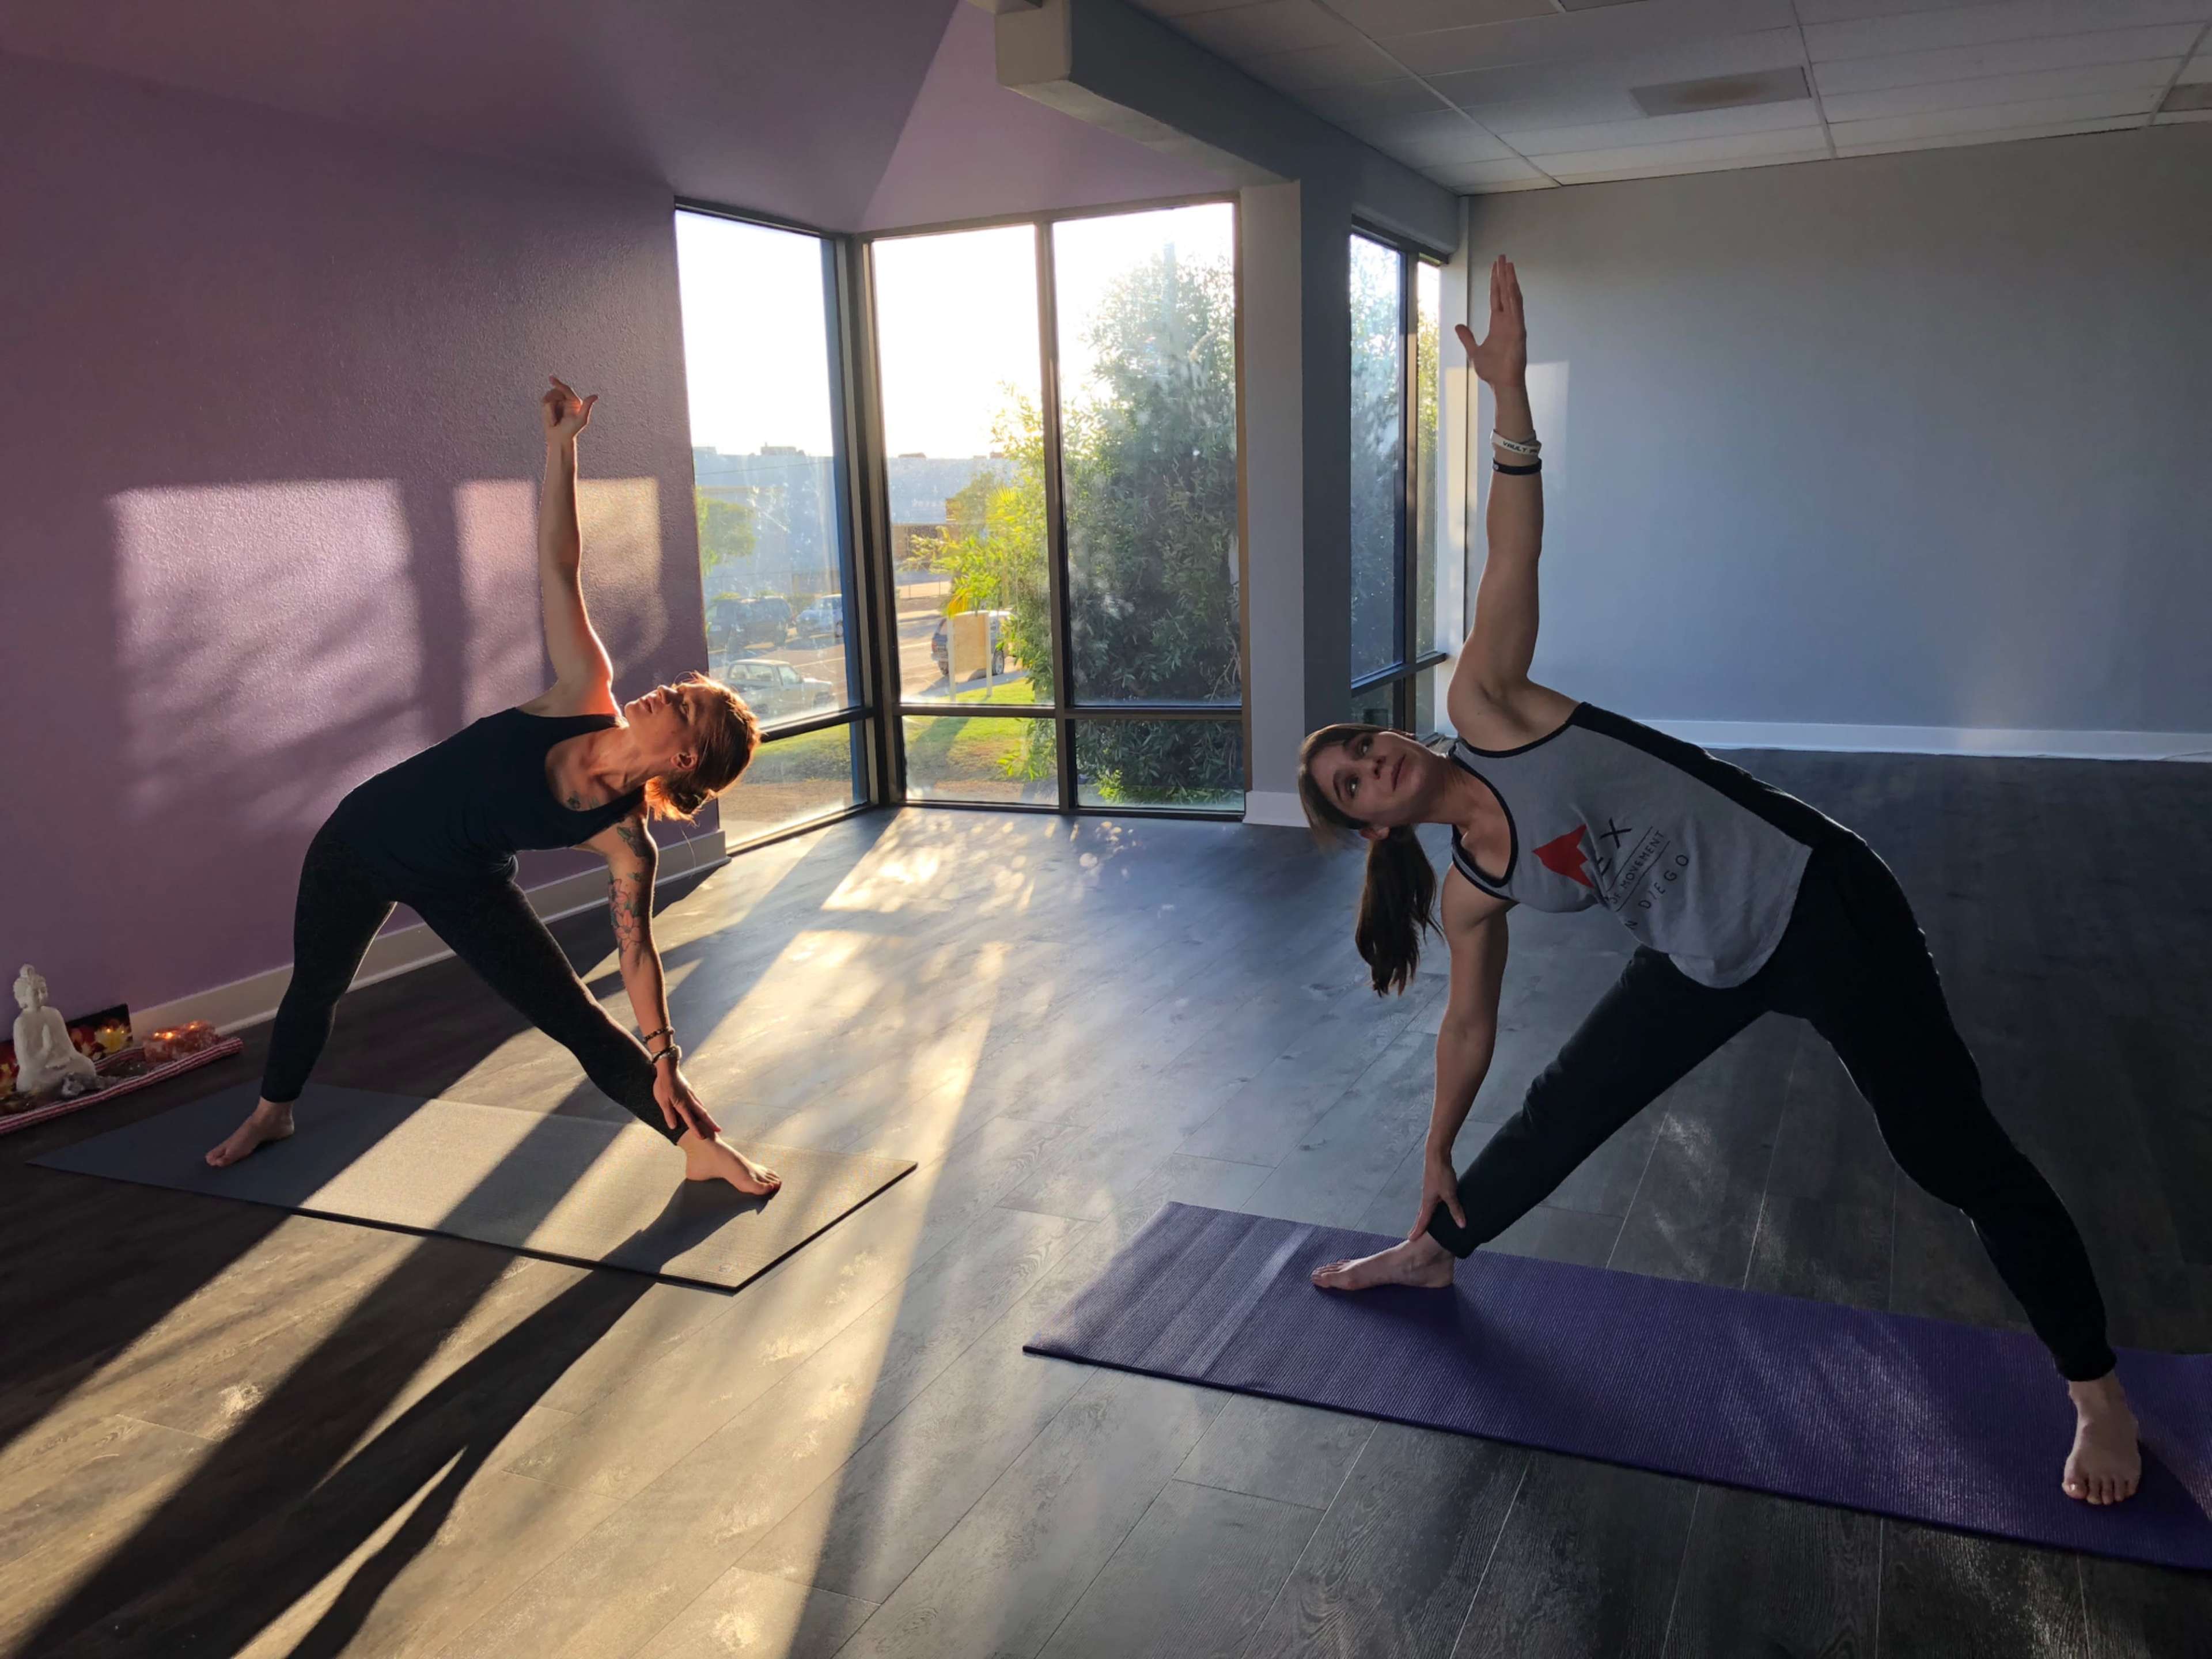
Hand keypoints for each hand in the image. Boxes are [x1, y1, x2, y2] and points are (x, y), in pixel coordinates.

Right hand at [541, 375, 597, 442]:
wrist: (559, 439)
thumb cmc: (571, 431)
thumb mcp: (581, 419)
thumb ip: (587, 406)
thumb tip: (595, 396)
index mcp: (575, 401)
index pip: (566, 390)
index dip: (558, 384)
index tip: (551, 379)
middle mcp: (566, 400)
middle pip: (555, 392)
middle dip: (553, 403)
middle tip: (556, 418)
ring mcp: (557, 402)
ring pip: (548, 397)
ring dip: (549, 409)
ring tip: (555, 419)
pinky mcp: (549, 406)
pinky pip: (543, 402)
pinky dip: (546, 411)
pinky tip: (551, 418)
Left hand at [652, 1061, 720, 1139]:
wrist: (668, 1068)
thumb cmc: (663, 1085)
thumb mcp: (663, 1101)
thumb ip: (668, 1114)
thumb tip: (673, 1126)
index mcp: (682, 1104)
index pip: (690, 1120)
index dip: (696, 1129)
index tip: (702, 1137)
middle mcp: (689, 1100)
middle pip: (702, 1114)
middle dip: (710, 1123)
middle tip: (719, 1130)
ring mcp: (691, 1094)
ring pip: (701, 1106)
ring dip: (706, 1115)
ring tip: (711, 1121)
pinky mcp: (689, 1089)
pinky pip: (698, 1101)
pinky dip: (701, 1107)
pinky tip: (700, 1107)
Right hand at [1409, 1151, 1466, 1241]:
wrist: (1437, 1155)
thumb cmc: (1441, 1174)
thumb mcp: (1451, 1194)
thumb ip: (1455, 1210)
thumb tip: (1461, 1225)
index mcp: (1427, 1202)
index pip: (1422, 1221)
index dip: (1418, 1231)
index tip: (1411, 1240)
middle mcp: (1426, 1198)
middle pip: (1422, 1216)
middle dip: (1419, 1226)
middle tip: (1413, 1235)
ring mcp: (1430, 1191)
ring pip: (1427, 1208)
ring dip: (1425, 1217)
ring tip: (1426, 1225)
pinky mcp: (1435, 1185)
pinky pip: (1433, 1201)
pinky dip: (1432, 1209)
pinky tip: (1438, 1208)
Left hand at [1454, 256, 1526, 390]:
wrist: (1502, 384)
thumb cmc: (1493, 370)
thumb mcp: (1474, 351)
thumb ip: (1467, 337)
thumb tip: (1458, 326)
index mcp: (1498, 323)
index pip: (1497, 297)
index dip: (1496, 281)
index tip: (1496, 266)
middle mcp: (1508, 320)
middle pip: (1505, 292)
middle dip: (1503, 274)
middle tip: (1502, 257)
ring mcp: (1515, 324)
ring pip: (1512, 297)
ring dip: (1510, 280)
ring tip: (1508, 264)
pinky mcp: (1519, 330)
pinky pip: (1517, 309)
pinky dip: (1514, 296)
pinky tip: (1512, 283)